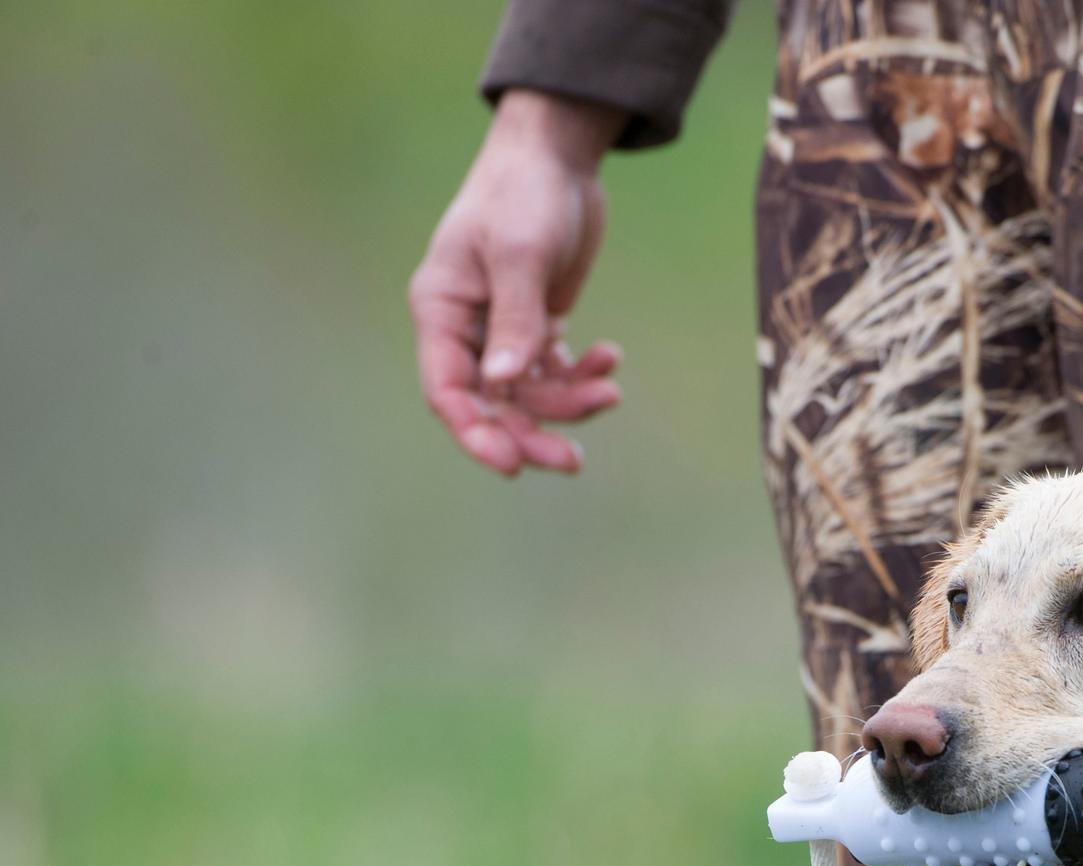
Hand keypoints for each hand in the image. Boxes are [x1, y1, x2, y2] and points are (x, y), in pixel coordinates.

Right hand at [408, 90, 627, 475]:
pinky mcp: (537, 322)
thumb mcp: (520, 252)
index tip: (512, 464)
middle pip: (491, 404)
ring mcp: (502, 328)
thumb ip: (516, 317)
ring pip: (529, 393)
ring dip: (570, 402)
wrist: (557, 154)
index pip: (447, 389)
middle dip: (531, 434)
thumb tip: (506, 383)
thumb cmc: (525, 192)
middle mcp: (466, 327)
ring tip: (610, 390)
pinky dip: (583, 372)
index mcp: (442, 309)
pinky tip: (610, 356)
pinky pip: (556, 370)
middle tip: (573, 462)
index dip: (475, 433)